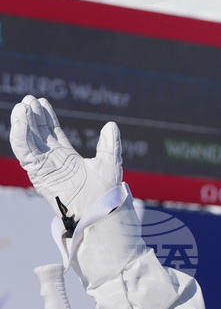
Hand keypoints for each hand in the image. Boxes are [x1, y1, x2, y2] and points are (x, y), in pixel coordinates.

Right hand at [10, 95, 121, 234]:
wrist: (101, 209)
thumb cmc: (106, 191)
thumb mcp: (109, 162)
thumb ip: (109, 144)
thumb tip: (111, 125)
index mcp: (67, 156)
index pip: (52, 132)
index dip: (46, 117)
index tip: (41, 102)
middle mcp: (53, 160)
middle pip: (38, 133)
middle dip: (32, 116)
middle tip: (29, 99)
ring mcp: (44, 166)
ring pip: (28, 140)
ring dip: (23, 123)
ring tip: (22, 106)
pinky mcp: (38, 173)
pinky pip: (25, 152)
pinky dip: (20, 136)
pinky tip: (20, 121)